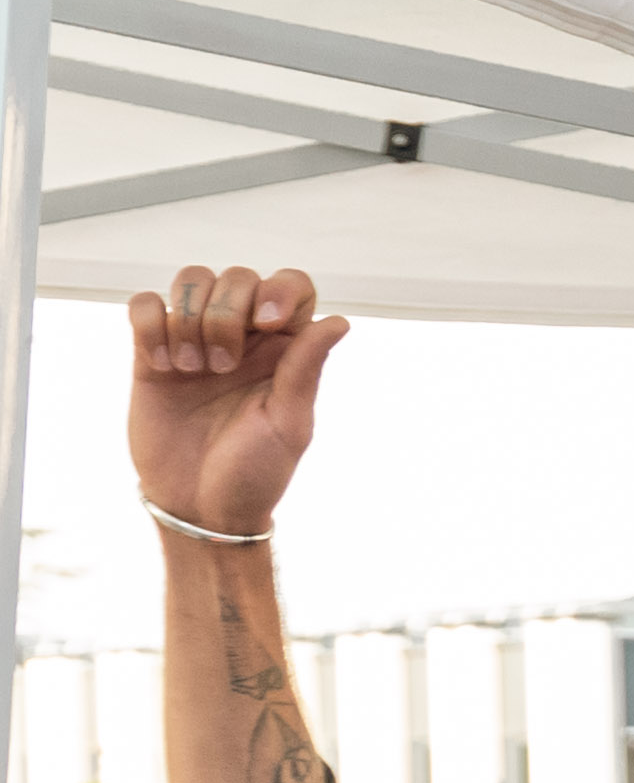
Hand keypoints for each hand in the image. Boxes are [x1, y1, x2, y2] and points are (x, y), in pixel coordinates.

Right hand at [126, 263, 345, 537]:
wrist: (199, 506)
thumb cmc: (254, 473)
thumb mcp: (290, 424)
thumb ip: (306, 368)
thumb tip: (339, 322)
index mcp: (285, 350)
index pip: (290, 284)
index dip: (278, 289)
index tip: (268, 325)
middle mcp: (243, 337)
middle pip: (235, 276)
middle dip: (226, 313)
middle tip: (223, 368)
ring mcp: (196, 340)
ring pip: (190, 280)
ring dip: (189, 319)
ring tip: (193, 370)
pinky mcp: (152, 351)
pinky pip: (145, 304)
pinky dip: (151, 325)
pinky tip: (163, 366)